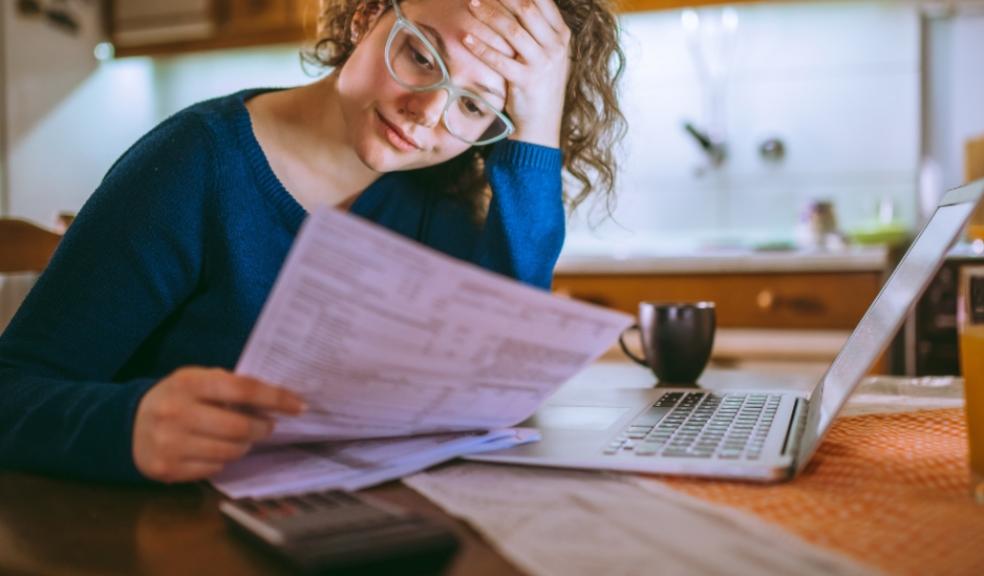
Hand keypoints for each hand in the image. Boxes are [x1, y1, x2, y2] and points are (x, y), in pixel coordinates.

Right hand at [132, 367, 305, 482]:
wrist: (128, 425)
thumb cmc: (176, 398)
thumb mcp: (197, 380)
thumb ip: (229, 385)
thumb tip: (275, 399)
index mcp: (188, 383)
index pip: (243, 389)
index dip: (275, 398)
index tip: (298, 405)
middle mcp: (176, 413)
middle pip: (240, 427)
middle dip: (262, 428)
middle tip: (267, 425)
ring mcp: (170, 444)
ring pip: (230, 451)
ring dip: (245, 445)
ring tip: (241, 436)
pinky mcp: (167, 469)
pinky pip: (214, 468)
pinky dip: (224, 459)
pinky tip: (217, 449)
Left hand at [464, 0, 570, 147]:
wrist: (542, 125)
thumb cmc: (539, 85)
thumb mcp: (547, 55)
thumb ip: (538, 30)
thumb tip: (518, 4)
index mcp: (562, 34)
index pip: (541, 0)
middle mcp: (556, 46)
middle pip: (526, 9)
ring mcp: (543, 64)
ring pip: (512, 31)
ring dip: (489, 15)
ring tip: (471, 4)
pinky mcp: (527, 81)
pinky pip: (500, 59)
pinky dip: (481, 47)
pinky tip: (466, 38)